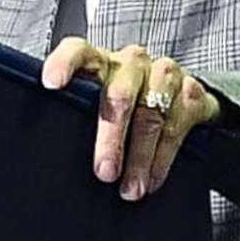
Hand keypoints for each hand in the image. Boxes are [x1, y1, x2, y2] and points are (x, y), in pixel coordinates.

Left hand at [42, 38, 221, 200]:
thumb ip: (78, 114)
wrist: (181, 97)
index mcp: (101, 61)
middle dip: (111, 138)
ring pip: (151, 115)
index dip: (64, 64)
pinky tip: (152, 179)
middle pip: (119, 94)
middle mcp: (132, 62)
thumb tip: (47, 158)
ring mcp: (164, 74)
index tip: (51, 84)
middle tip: (104, 172)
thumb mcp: (98, 104)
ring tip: (130, 189)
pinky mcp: (192, 91)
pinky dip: (163, 159)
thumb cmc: (125, 106)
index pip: (79, 51)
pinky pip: (176, 126)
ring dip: (140, 158)